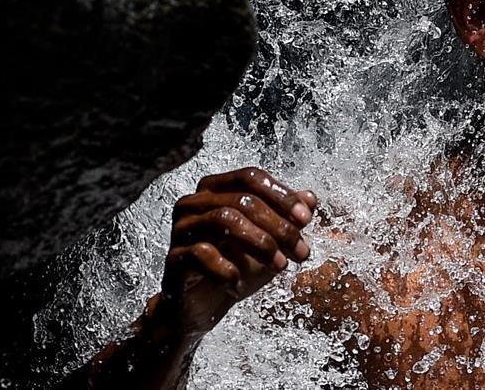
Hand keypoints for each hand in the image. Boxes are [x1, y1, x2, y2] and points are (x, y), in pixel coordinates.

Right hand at [158, 167, 317, 337]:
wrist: (203, 307)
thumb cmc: (236, 266)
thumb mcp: (271, 241)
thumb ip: (288, 218)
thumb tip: (310, 198)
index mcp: (215, 189)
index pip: (251, 177)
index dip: (282, 196)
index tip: (306, 219)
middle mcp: (194, 203)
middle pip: (243, 200)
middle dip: (279, 227)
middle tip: (301, 252)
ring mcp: (181, 229)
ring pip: (223, 220)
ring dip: (260, 244)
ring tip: (280, 267)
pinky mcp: (173, 258)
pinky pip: (201, 253)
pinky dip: (227, 271)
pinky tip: (239, 286)